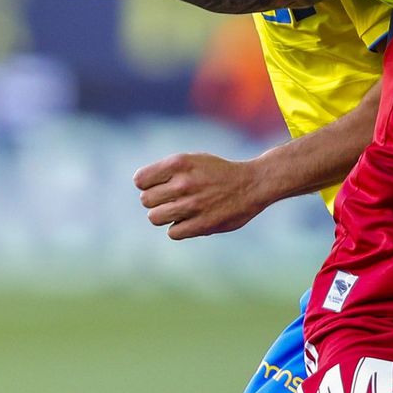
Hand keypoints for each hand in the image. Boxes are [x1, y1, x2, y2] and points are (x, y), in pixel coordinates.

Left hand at [133, 152, 268, 239]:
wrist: (252, 185)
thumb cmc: (218, 172)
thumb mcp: (193, 160)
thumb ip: (167, 171)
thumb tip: (141, 186)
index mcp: (179, 163)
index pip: (140, 180)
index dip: (146, 184)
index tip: (158, 186)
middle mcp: (184, 183)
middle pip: (145, 200)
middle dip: (156, 201)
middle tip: (172, 199)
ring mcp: (192, 205)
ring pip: (155, 218)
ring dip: (164, 216)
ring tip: (178, 211)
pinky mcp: (201, 224)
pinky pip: (173, 233)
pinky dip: (179, 229)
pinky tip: (190, 221)